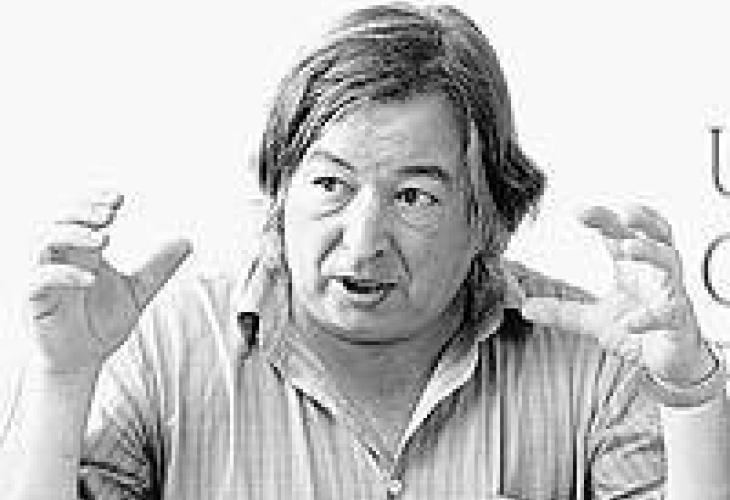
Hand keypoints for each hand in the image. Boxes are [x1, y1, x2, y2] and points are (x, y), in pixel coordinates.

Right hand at [26, 191, 191, 375]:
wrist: (84, 360)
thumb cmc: (102, 322)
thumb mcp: (139, 289)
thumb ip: (159, 266)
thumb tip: (186, 240)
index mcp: (82, 252)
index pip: (80, 214)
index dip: (95, 201)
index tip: (119, 199)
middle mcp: (61, 259)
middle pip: (59, 220)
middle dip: (83, 211)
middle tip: (111, 212)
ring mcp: (45, 278)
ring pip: (43, 241)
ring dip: (72, 235)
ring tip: (104, 238)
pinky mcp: (35, 302)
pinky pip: (38, 280)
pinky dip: (62, 274)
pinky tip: (90, 277)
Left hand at [520, 205, 714, 386]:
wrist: (670, 362)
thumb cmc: (640, 331)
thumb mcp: (593, 320)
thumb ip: (562, 312)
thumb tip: (526, 307)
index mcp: (634, 268)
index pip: (621, 233)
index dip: (603, 219)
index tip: (577, 212)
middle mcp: (654, 274)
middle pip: (656, 234)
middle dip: (640, 220)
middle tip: (619, 213)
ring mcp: (669, 295)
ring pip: (670, 262)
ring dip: (649, 252)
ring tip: (627, 248)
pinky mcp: (677, 322)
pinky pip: (668, 314)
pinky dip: (648, 317)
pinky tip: (630, 323)